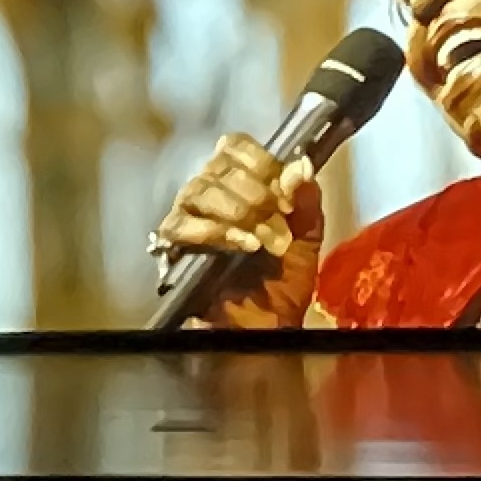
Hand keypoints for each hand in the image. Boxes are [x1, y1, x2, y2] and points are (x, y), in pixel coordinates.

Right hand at [154, 137, 325, 326]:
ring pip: (198, 191)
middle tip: (274, 221)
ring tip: (259, 239)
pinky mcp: (173, 246)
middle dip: (253, 193)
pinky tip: (239, 245)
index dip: (259, 161)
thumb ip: (306, 204)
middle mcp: (210, 197)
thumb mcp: (306, 242)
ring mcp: (188, 220)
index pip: (235, 147)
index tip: (283, 191)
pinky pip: (180, 224)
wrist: (263, 332)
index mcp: (242, 188)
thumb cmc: (281, 288)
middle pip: (217, 167)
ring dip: (235, 212)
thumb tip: (302, 167)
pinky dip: (213, 231)